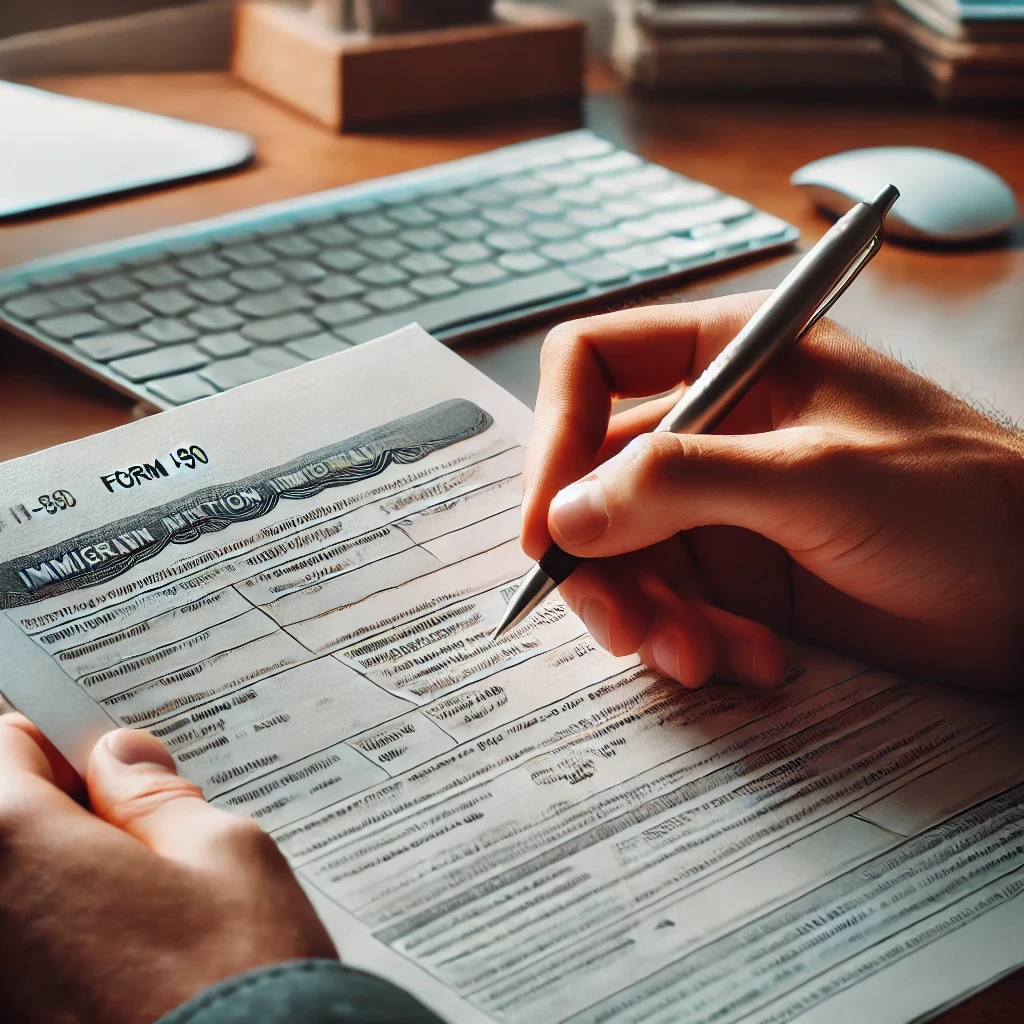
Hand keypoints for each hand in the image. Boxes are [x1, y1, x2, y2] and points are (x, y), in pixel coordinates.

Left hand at [0, 715, 335, 1023]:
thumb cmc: (234, 978)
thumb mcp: (225, 848)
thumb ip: (158, 796)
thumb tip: (124, 763)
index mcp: (13, 842)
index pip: (8, 744)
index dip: (67, 747)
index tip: (107, 764)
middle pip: (9, 822)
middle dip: (71, 817)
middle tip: (146, 835)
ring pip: (24, 893)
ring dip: (71, 883)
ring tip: (149, 906)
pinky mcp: (15, 1020)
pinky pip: (32, 947)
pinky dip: (69, 937)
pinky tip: (132, 959)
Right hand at [522, 293, 1023, 691]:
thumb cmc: (966, 501)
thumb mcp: (817, 477)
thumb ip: (682, 483)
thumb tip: (568, 515)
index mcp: (731, 356)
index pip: (593, 367)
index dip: (555, 437)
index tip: (548, 522)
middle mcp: (711, 428)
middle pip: (594, 481)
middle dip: (601, 561)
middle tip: (624, 626)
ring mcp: (721, 506)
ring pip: (625, 557)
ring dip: (650, 617)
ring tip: (703, 657)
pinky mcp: (739, 574)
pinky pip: (671, 607)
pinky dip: (693, 641)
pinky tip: (751, 660)